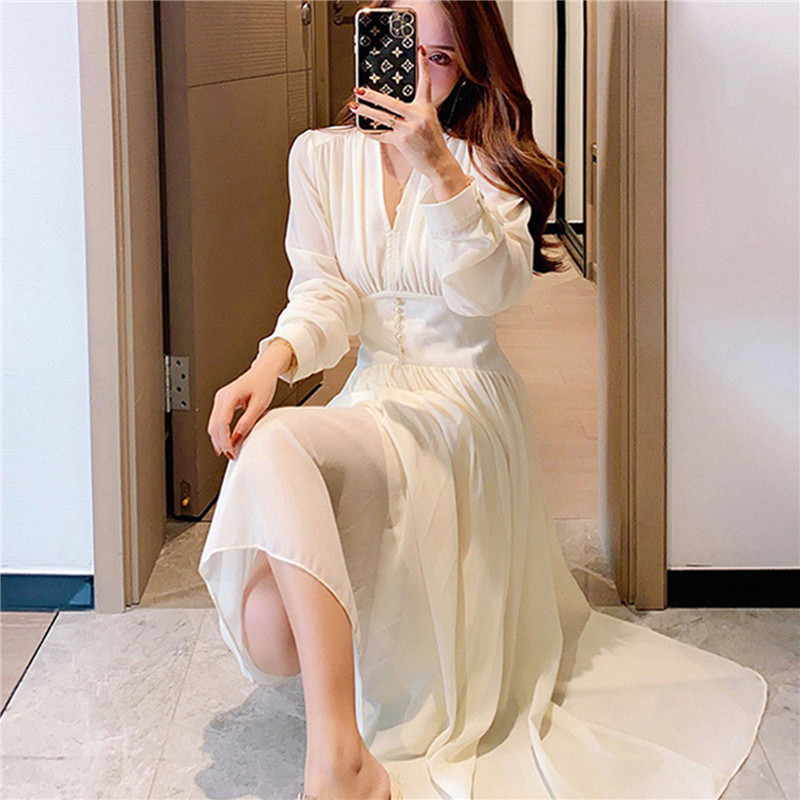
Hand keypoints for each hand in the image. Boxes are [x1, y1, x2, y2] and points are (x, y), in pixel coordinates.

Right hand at [207, 366, 276, 459]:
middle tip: (230, 454)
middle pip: (214, 425)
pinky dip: (220, 432)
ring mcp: (220, 398)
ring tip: (228, 451)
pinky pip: (216, 420)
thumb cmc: (263, 383)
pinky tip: (225, 441)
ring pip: (212, 424)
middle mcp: (222, 396)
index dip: (225, 440)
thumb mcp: (259, 405)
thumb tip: (237, 437)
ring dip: (218, 439)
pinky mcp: (222, 402)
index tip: (231, 451)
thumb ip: (247, 422)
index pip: (221, 423)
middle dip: (220, 442)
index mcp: (230, 395)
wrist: (264, 372)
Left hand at [352, 44, 456, 180]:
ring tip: (355, 106)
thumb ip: (414, 111)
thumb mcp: (429, 120)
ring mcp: (408, 129)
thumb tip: (395, 107)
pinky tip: (363, 128)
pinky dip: (371, 132)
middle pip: (390, 102)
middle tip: (360, 89)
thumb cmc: (433, 142)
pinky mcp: (402, 141)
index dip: (423, 65)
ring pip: (382, 117)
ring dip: (366, 112)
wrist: (438, 162)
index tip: (420, 51)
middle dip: (372, 95)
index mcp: (426, 108)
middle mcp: (417, 116)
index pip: (425, 82)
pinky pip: (382, 135)